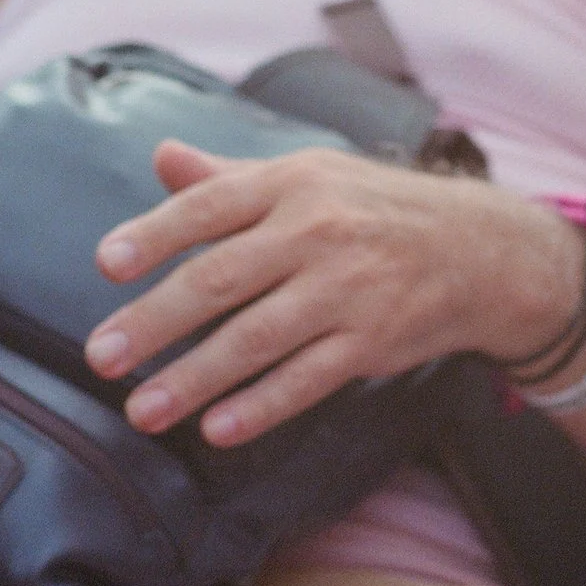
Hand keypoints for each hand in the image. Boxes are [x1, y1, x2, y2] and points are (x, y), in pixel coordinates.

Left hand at [84, 144, 583, 446]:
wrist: (483, 249)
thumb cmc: (375, 210)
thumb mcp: (309, 176)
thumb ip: (229, 177)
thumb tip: (161, 156)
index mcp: (293, 183)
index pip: (211, 205)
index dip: (156, 234)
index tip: (108, 265)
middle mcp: (318, 231)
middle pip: (222, 278)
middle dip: (155, 321)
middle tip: (102, 356)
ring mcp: (348, 289)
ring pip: (257, 338)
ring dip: (194, 378)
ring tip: (142, 410)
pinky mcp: (373, 341)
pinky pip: (307, 379)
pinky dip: (261, 406)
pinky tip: (217, 430)